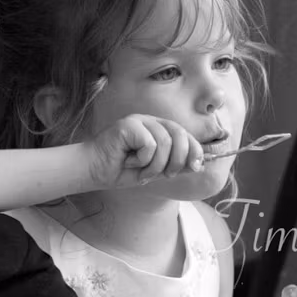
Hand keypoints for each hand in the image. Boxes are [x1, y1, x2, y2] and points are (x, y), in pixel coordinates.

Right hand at [84, 115, 204, 189]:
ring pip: (165, 142)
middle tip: (166, 175)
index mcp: (161, 130)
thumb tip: (200, 164)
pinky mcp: (128, 124)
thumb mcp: (157, 171)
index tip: (196, 167)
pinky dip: (142, 160)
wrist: (96, 171)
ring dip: (156, 165)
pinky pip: (149, 144)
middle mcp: (152, 122)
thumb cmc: (124, 170)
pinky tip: (128, 160)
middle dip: (178, 160)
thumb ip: (177, 166)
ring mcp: (140, 120)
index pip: (187, 135)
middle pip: (180, 134)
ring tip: (143, 171)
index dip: (195, 151)